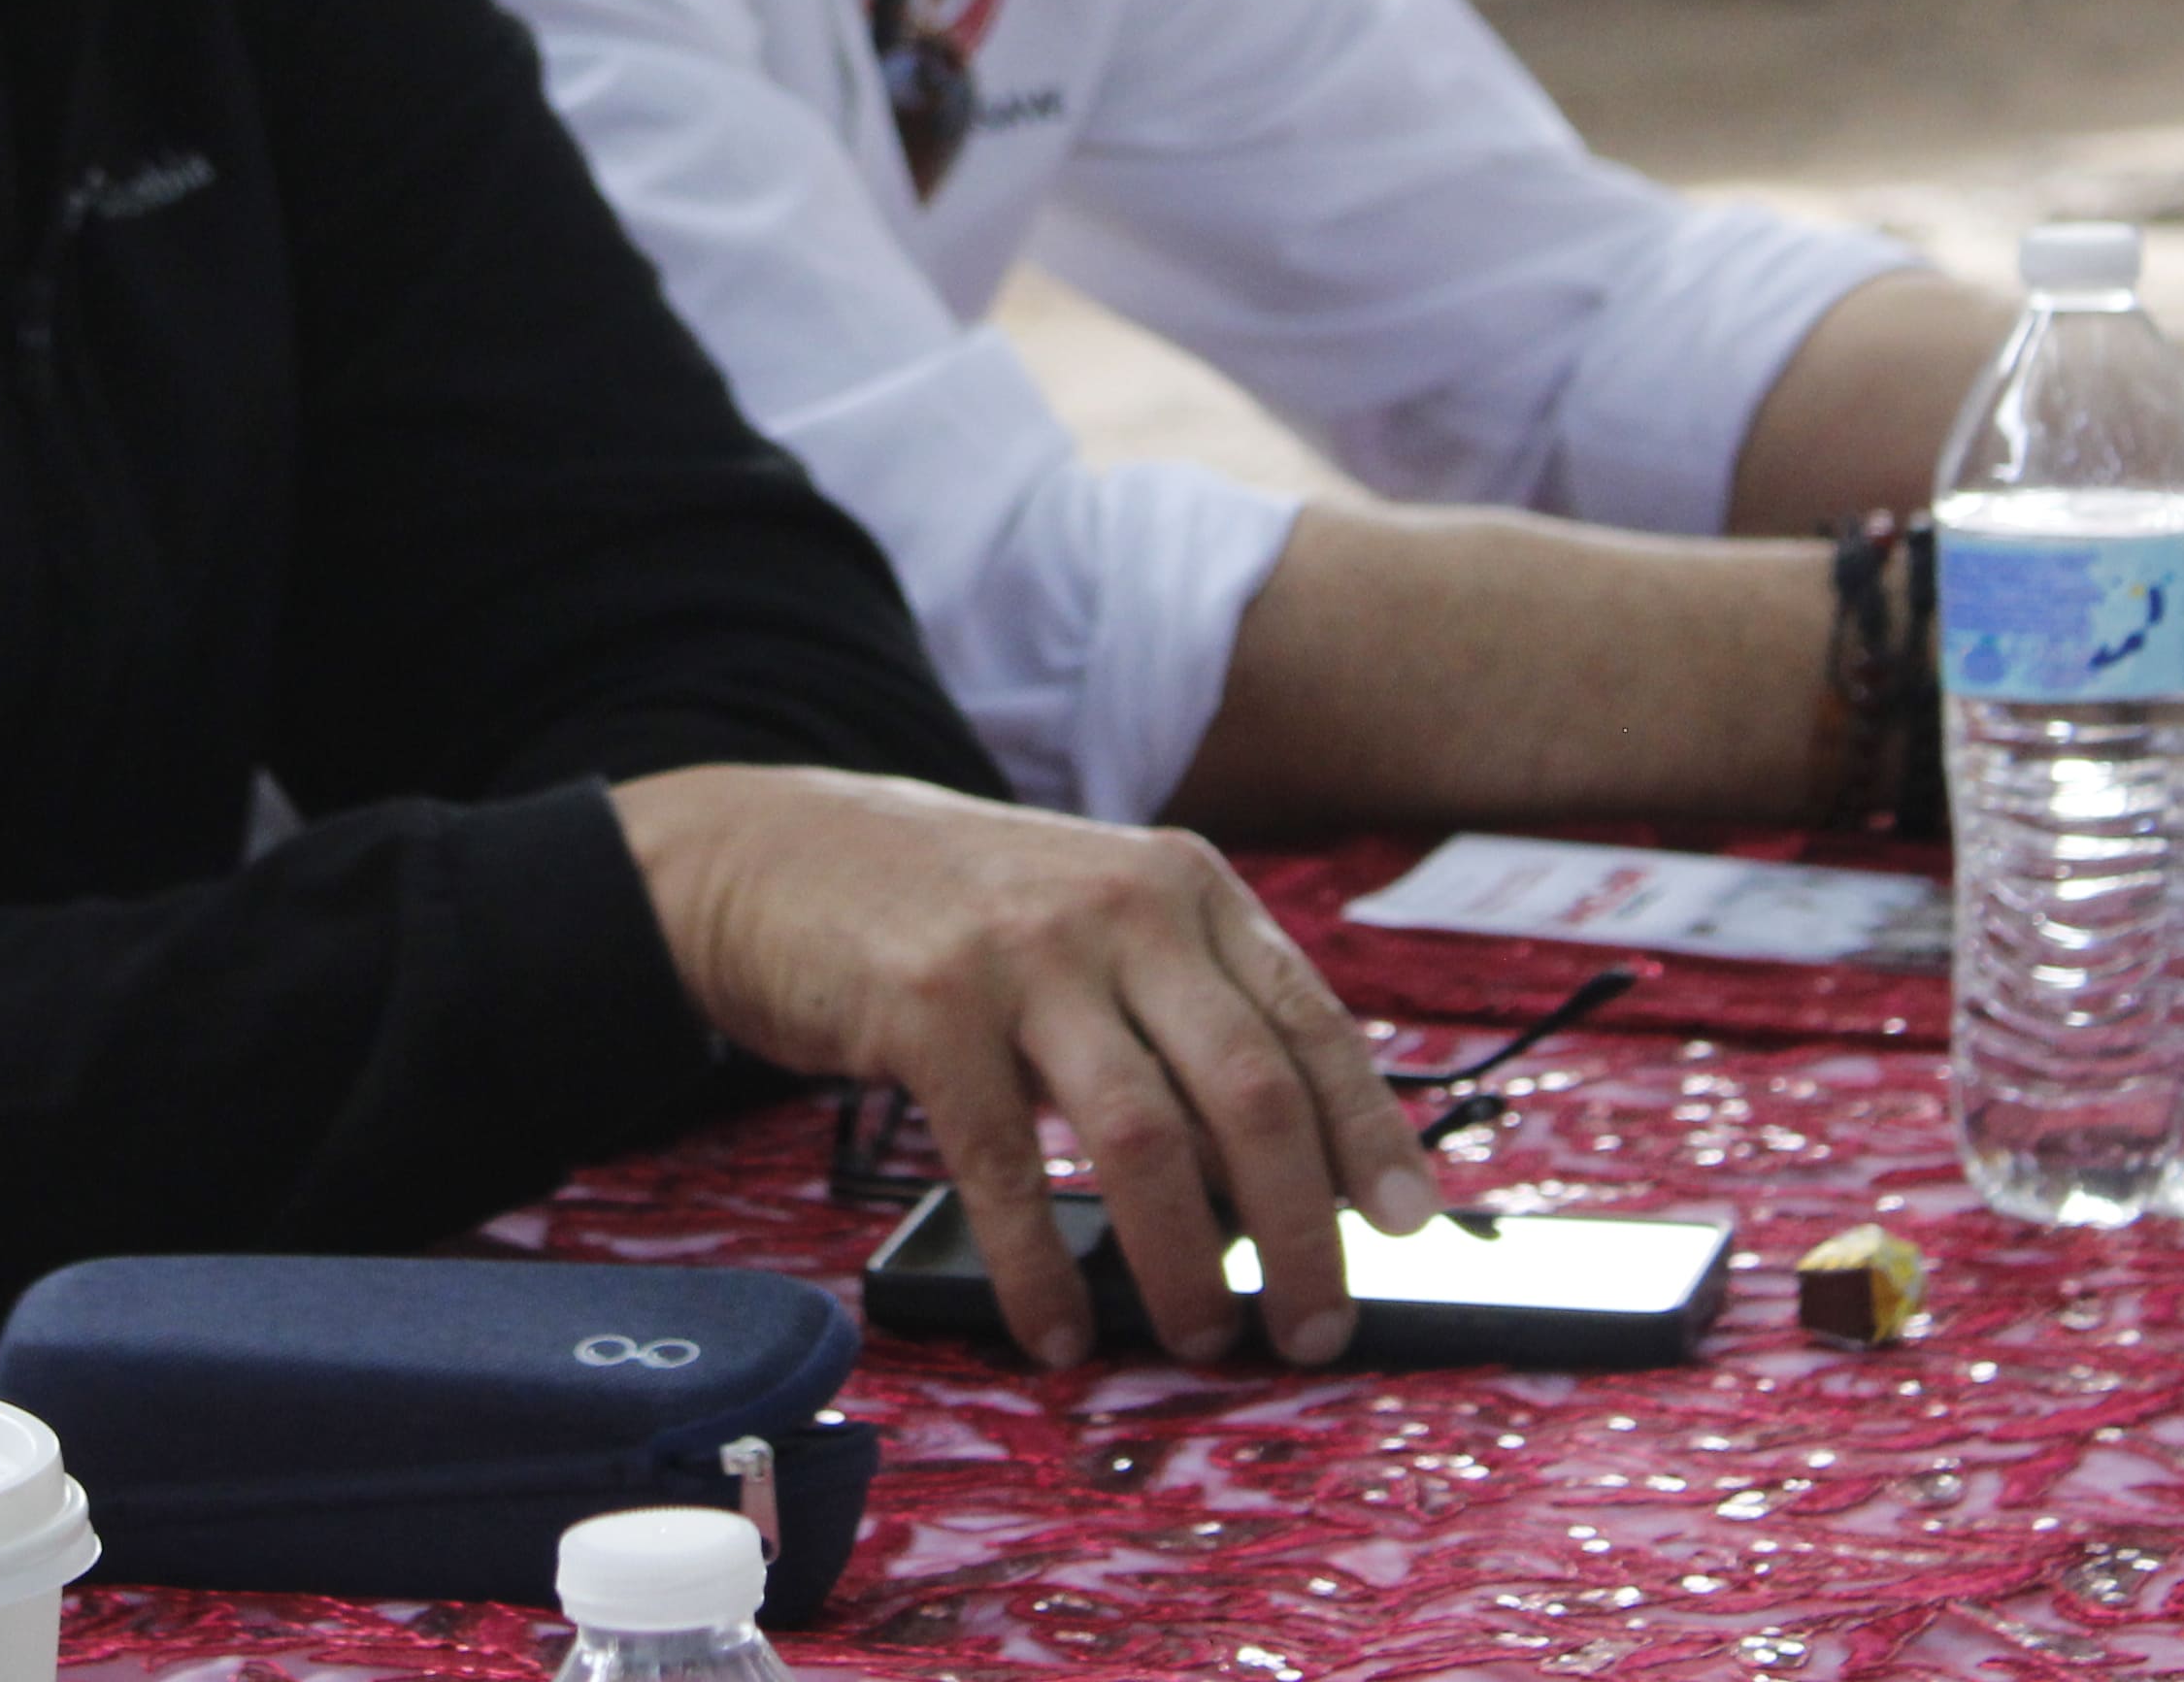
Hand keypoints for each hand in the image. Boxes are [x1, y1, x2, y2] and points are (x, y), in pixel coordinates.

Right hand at [610, 764, 1430, 1371]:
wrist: (775, 847)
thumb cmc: (954, 908)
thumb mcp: (1095, 916)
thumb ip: (1186, 1007)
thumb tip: (1285, 1172)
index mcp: (1184, 884)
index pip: (1312, 1019)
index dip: (1372, 1133)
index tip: (1408, 1224)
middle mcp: (1121, 906)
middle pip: (1252, 1092)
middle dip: (1304, 1231)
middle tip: (1315, 1325)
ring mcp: (1023, 954)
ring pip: (1146, 1139)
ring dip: (1186, 1265)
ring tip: (1201, 1336)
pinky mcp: (928, 1009)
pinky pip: (1009, 1168)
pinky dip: (1042, 1271)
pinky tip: (1059, 1329)